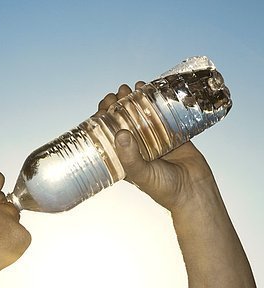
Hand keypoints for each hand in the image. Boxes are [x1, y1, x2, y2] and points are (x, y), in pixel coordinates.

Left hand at [94, 83, 218, 212]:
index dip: (102, 121)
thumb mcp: (142, 175)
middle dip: (117, 106)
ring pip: (141, 115)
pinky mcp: (172, 134)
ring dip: (134, 100)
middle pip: (123, 122)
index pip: (108, 136)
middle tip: (117, 94)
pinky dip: (155, 101)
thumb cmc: (164, 189)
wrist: (194, 191)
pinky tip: (149, 88)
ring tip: (130, 88)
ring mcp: (154, 140)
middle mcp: (137, 148)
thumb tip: (120, 133)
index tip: (102, 107)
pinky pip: (162, 114)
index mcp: (125, 159)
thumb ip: (131, 157)